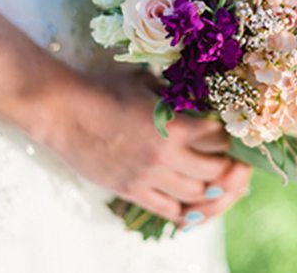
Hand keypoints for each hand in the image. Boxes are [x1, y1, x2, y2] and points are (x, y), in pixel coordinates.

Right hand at [36, 72, 245, 223]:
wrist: (64, 112)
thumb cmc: (104, 90)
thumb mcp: (147, 84)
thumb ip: (174, 96)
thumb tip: (197, 99)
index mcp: (175, 125)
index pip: (220, 139)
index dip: (229, 137)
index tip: (230, 134)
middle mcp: (167, 155)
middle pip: (217, 171)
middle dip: (229, 166)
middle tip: (231, 162)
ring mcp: (150, 177)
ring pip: (198, 195)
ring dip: (211, 189)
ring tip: (214, 182)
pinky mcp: (132, 191)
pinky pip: (169, 211)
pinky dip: (186, 210)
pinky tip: (191, 204)